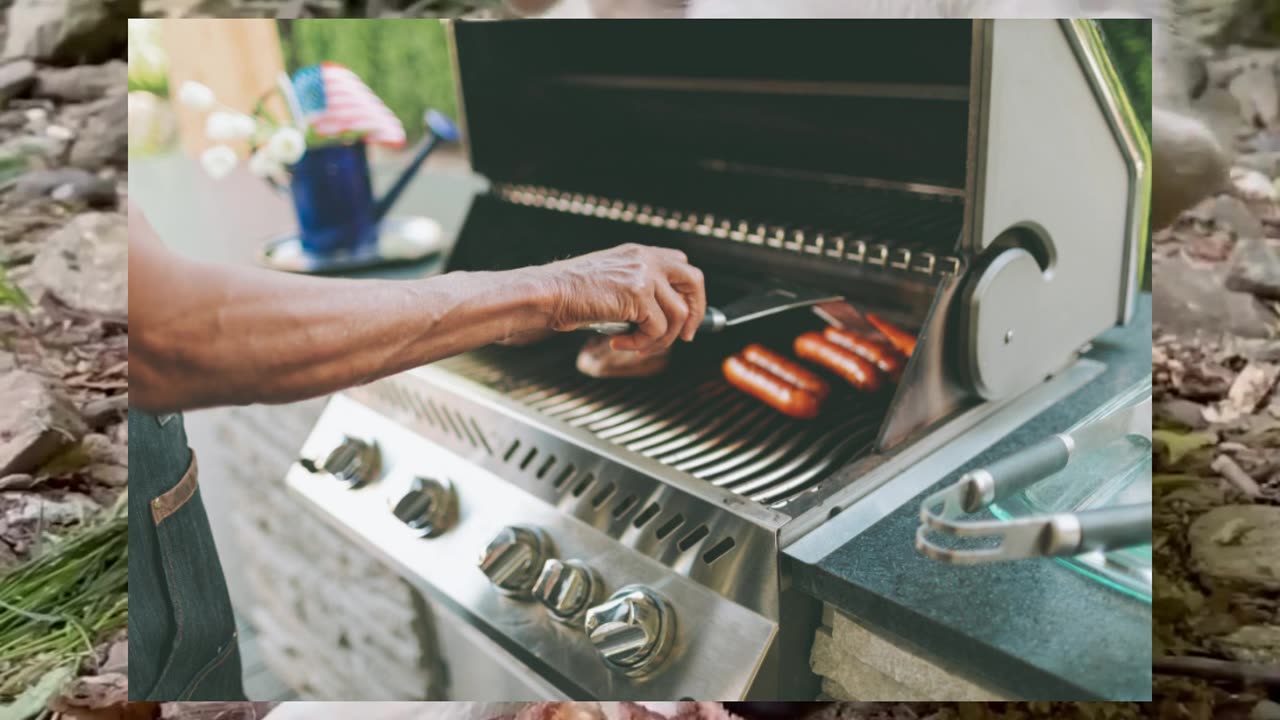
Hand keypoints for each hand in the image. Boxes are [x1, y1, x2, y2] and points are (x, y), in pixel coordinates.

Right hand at [536, 243, 706, 352]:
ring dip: (662, 340)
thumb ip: (636, 289)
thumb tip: (659, 320)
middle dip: (696, 313)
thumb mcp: (609, 281)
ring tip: (639, 347)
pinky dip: (641, 343)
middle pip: (694, 281)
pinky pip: (657, 329)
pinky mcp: (638, 294)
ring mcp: (645, 274)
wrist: (548, 292)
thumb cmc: (569, 293)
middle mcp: (646, 258)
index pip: (681, 264)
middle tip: (686, 337)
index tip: (685, 316)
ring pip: (679, 314)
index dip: (689, 293)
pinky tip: (619, 343)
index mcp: (639, 253)